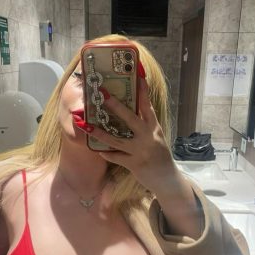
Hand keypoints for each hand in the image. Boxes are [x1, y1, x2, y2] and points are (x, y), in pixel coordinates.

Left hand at [74, 73, 176, 192]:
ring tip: (87, 125)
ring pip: (117, 140)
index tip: (137, 75)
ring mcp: (140, 151)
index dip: (142, 91)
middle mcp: (148, 137)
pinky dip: (107, 154)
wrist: (167, 179)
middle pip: (130, 118)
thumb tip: (130, 109)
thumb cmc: (159, 155)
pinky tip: (98, 150)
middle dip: (116, 106)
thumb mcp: (156, 137)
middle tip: (102, 94)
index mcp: (154, 128)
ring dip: (100, 132)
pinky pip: (116, 158)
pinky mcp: (134, 164)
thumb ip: (145, 124)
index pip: (147, 106)